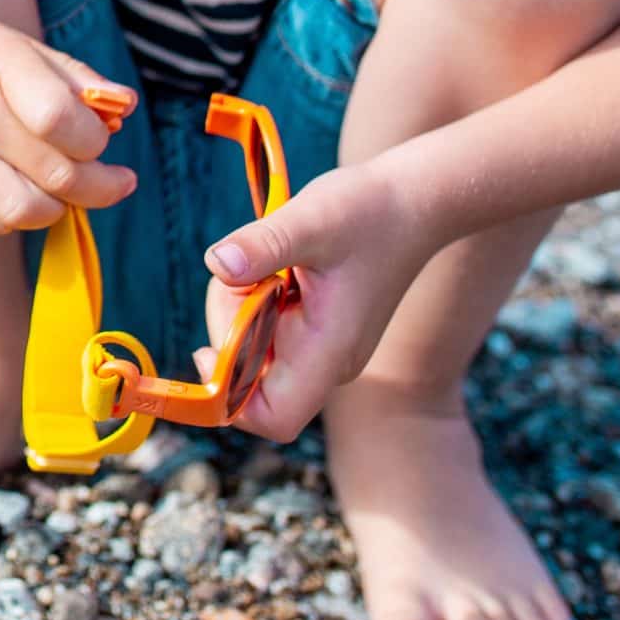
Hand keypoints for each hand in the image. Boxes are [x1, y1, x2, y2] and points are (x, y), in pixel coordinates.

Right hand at [0, 0, 137, 236]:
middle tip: (115, 181)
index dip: (97, 140)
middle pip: (59, 176)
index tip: (102, 138)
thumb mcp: (10, 43)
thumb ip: (72, 76)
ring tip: (66, 192)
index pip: (66, 123)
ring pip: (28, 212)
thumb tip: (125, 109)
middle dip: (102, 186)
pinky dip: (19, 214)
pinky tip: (20, 189)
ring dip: (61, 209)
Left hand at [191, 162, 433, 441]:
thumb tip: (218, 264)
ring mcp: (321, 347)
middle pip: (248, 377)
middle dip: (231, 326)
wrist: (413, 202)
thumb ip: (264, 244)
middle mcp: (326, 361)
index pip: (275, 417)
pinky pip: (265, 327)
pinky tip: (279, 265)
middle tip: (249, 274)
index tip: (206, 351)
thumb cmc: (370, 211)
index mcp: (329, 351)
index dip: (231, 399)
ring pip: (253, 348)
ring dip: (240, 306)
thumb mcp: (312, 220)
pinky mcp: (314, 328)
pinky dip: (255, 299)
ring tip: (271, 261)